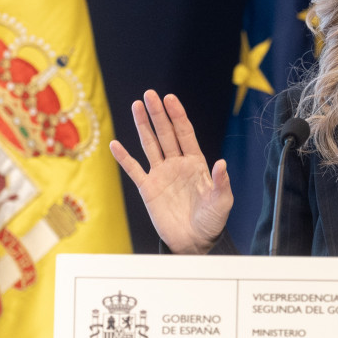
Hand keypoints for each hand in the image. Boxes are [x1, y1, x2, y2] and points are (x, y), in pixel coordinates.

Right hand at [109, 90, 232, 253]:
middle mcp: (177, 164)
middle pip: (165, 133)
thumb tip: (222, 163)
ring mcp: (161, 174)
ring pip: (150, 145)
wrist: (194, 242)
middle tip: (149, 95)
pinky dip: (124, 158)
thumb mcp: (221, 202)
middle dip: (158, 114)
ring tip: (136, 106)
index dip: (177, 115)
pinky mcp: (148, 188)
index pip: (185, 133)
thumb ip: (221, 182)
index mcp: (196, 163)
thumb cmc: (211, 221)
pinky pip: (134, 170)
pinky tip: (115, 144)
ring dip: (142, 126)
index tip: (170, 98)